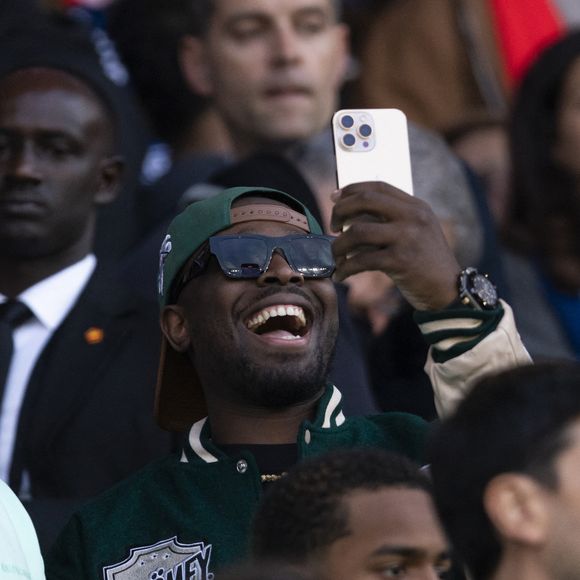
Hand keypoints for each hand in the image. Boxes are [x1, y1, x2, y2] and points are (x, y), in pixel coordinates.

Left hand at [330, 181, 460, 310]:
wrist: (448, 290)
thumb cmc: (425, 263)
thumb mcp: (415, 232)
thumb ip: (389, 221)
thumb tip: (348, 218)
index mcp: (416, 206)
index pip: (377, 187)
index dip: (351, 189)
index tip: (334, 197)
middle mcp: (413, 217)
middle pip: (364, 200)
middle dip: (340, 211)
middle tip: (333, 227)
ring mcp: (407, 237)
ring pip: (357, 231)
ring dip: (338, 245)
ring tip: (336, 256)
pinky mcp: (400, 261)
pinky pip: (361, 260)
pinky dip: (345, 269)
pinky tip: (340, 276)